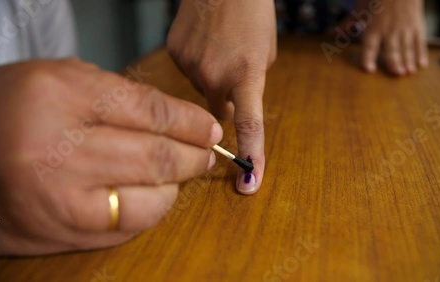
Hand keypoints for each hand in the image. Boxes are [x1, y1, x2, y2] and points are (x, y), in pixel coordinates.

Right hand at [0, 58, 221, 254]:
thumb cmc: (4, 110)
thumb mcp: (55, 80)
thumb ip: (115, 95)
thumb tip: (174, 120)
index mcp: (59, 95)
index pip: (151, 110)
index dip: (190, 121)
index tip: (209, 128)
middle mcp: (58, 148)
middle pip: (156, 156)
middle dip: (194, 157)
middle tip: (206, 154)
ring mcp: (57, 199)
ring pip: (148, 202)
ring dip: (175, 188)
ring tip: (181, 175)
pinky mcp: (57, 235)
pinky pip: (124, 230)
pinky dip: (148, 213)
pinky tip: (150, 197)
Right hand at [167, 0, 276, 194]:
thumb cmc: (253, 14)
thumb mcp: (265, 55)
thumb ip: (250, 88)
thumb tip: (231, 111)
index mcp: (247, 75)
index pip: (250, 126)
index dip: (252, 156)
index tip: (248, 185)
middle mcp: (215, 76)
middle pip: (216, 113)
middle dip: (224, 104)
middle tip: (232, 77)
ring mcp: (191, 66)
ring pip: (200, 92)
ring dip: (209, 80)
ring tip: (218, 49)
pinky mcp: (174, 55)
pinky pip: (186, 74)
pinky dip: (195, 65)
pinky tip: (202, 44)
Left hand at [341, 0, 428, 74]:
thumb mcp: (361, 9)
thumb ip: (347, 24)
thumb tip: (330, 33)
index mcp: (373, 29)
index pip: (369, 46)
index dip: (368, 57)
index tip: (368, 69)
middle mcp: (389, 31)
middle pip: (391, 49)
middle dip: (394, 62)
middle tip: (396, 74)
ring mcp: (405, 29)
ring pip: (407, 47)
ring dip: (408, 61)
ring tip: (408, 73)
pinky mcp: (417, 26)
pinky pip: (420, 42)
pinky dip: (421, 53)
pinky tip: (422, 65)